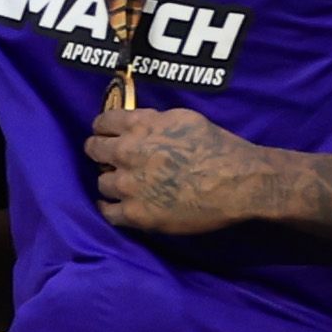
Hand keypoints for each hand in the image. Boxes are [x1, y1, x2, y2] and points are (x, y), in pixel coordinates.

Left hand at [84, 95, 281, 236]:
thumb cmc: (218, 147)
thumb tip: (138, 125)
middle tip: (109, 159)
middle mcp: (126, 152)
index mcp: (139, 126)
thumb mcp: (183, 118)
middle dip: (100, 152)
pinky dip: (110, 208)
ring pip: (102, 182)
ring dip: (111, 182)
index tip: (106, 135)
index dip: (103, 129)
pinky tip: (116, 206)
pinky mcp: (135, 213)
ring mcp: (128, 185)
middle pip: (94, 150)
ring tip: (124, 185)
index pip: (103, 123)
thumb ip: (153, 121)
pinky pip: (108, 212)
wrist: (236, 182)